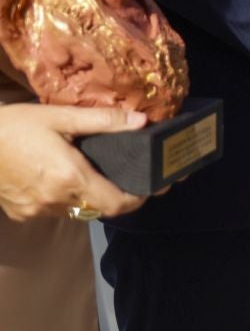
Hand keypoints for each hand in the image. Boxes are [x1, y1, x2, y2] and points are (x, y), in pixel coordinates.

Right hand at [0, 103, 149, 221]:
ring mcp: (36, 211)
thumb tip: (142, 121)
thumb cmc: (17, 125)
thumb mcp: (62, 117)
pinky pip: (54, 210)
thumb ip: (104, 121)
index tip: (152, 187)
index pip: (115, 203)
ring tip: (96, 174)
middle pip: (98, 208)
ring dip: (89, 197)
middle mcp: (54, 201)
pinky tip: (63, 178)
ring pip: (76, 210)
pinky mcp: (21, 214)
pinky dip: (65, 198)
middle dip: (116, 196)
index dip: (138, 199)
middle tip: (129, 178)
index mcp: (69, 177)